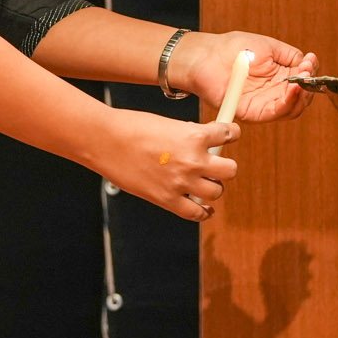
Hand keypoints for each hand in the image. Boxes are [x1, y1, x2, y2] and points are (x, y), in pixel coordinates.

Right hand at [91, 108, 238, 220]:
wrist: (106, 141)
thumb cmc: (133, 127)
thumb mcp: (169, 124)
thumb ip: (188, 135)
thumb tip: (202, 144)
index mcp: (195, 135)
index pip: (229, 135)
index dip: (231, 134)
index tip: (229, 135)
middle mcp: (193, 160)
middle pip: (230, 170)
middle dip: (226, 167)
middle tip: (216, 165)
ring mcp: (181, 182)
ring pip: (216, 192)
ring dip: (213, 188)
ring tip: (205, 184)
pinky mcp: (167, 200)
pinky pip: (196, 213)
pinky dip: (204, 212)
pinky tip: (205, 208)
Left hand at [172, 31, 319, 122]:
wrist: (208, 56)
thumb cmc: (234, 48)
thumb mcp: (270, 46)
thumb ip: (291, 55)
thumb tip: (310, 62)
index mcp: (279, 77)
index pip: (303, 82)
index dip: (310, 74)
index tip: (310, 62)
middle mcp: (274, 93)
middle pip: (302, 99)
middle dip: (308, 86)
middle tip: (307, 72)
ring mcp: (264, 103)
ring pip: (293, 109)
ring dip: (301, 95)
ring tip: (302, 79)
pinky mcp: (254, 112)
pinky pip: (276, 112)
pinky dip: (288, 102)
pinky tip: (293, 88)